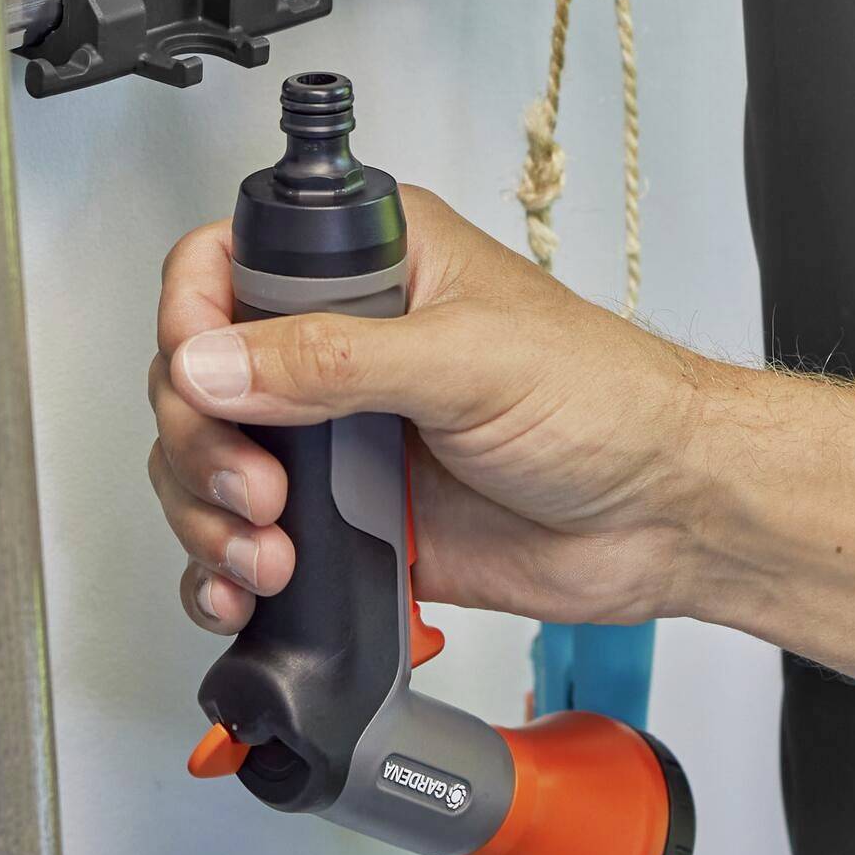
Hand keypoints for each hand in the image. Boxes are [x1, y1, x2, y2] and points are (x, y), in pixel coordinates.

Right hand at [148, 187, 722, 635]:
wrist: (665, 515)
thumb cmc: (609, 403)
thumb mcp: (468, 360)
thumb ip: (333, 359)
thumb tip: (213, 362)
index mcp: (370, 267)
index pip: (225, 264)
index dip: (189, 319)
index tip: (201, 378)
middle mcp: (340, 346)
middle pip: (196, 378)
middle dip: (199, 442)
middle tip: (256, 489)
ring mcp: (337, 438)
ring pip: (208, 467)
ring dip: (207, 518)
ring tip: (266, 553)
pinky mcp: (347, 521)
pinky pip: (248, 544)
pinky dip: (224, 574)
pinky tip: (243, 590)